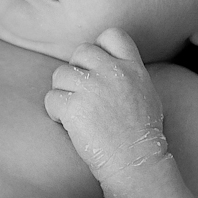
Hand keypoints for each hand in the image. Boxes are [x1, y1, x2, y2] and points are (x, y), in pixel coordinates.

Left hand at [45, 29, 167, 186]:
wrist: (136, 162)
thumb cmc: (141, 135)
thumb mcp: (147, 95)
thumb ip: (128, 75)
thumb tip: (108, 64)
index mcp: (133, 68)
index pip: (112, 35)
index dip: (100, 48)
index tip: (97, 69)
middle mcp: (113, 73)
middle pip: (80, 52)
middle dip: (77, 72)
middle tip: (82, 96)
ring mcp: (92, 88)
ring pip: (60, 74)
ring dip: (63, 93)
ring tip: (75, 113)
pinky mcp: (74, 108)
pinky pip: (51, 98)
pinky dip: (55, 112)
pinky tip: (67, 124)